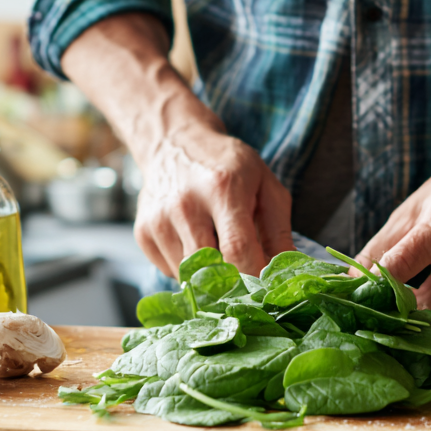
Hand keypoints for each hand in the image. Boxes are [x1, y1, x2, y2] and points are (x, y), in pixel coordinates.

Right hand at [60, 13, 293, 277]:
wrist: (174, 142)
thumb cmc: (227, 165)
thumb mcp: (265, 185)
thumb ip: (279, 231)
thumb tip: (287, 272)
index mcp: (223, 189)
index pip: (238, 249)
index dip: (255, 277)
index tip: (267, 289)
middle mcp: (185, 204)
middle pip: (209, 270)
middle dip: (232, 285)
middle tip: (247, 283)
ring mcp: (159, 220)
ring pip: (189, 277)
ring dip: (210, 279)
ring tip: (220, 253)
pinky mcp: (143, 233)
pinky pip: (171, 272)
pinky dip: (189, 271)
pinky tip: (196, 245)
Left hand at [356, 147, 430, 328]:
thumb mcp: (412, 208)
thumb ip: (379, 248)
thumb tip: (349, 282)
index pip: (401, 267)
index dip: (374, 290)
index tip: (356, 302)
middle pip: (429, 309)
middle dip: (401, 319)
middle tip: (381, 320)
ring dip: (426, 322)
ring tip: (410, 309)